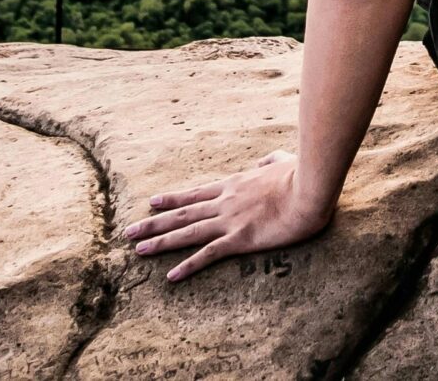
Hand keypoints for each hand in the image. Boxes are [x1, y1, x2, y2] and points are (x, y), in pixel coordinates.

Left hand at [121, 149, 333, 280]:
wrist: (309, 188)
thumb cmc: (300, 173)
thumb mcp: (281, 161)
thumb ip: (268, 161)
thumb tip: (263, 161)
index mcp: (233, 184)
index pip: (195, 193)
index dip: (171, 199)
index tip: (151, 203)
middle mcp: (224, 202)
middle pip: (182, 213)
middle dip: (153, 223)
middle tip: (128, 231)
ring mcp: (229, 220)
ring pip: (187, 232)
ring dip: (160, 241)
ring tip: (137, 249)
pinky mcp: (240, 239)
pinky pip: (208, 255)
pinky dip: (188, 266)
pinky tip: (170, 276)